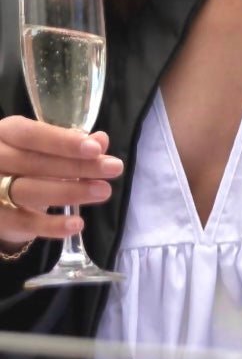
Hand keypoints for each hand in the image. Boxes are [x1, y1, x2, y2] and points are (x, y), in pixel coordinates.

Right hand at [0, 116, 123, 248]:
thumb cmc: (26, 164)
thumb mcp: (45, 149)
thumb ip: (71, 144)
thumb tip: (101, 139)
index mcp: (6, 133)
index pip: (32, 135)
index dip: (64, 142)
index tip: (96, 149)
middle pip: (35, 162)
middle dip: (78, 166)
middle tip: (113, 168)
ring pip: (29, 190)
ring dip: (69, 192)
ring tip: (103, 191)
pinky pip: (24, 222)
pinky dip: (51, 225)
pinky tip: (77, 223)